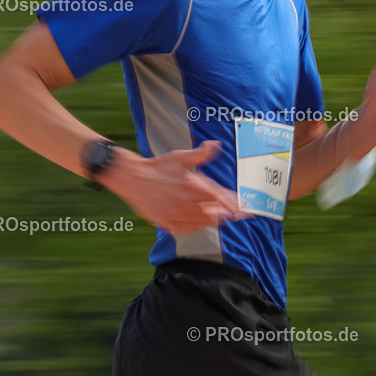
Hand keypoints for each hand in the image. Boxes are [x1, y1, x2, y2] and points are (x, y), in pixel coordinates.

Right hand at [99, 140, 243, 234]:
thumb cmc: (158, 166)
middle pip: (213, 215)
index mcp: (192, 186)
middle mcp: (185, 202)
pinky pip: (185, 229)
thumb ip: (201, 154)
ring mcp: (175, 214)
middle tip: (235, 215)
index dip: (233, 205)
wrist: (132, 177)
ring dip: (212, 221)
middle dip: (226, 215)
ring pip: (201, 223)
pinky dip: (195, 227)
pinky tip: (200, 223)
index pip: (218, 199)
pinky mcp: (165, 222)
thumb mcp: (181, 157)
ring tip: (221, 218)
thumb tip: (215, 145)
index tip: (243, 209)